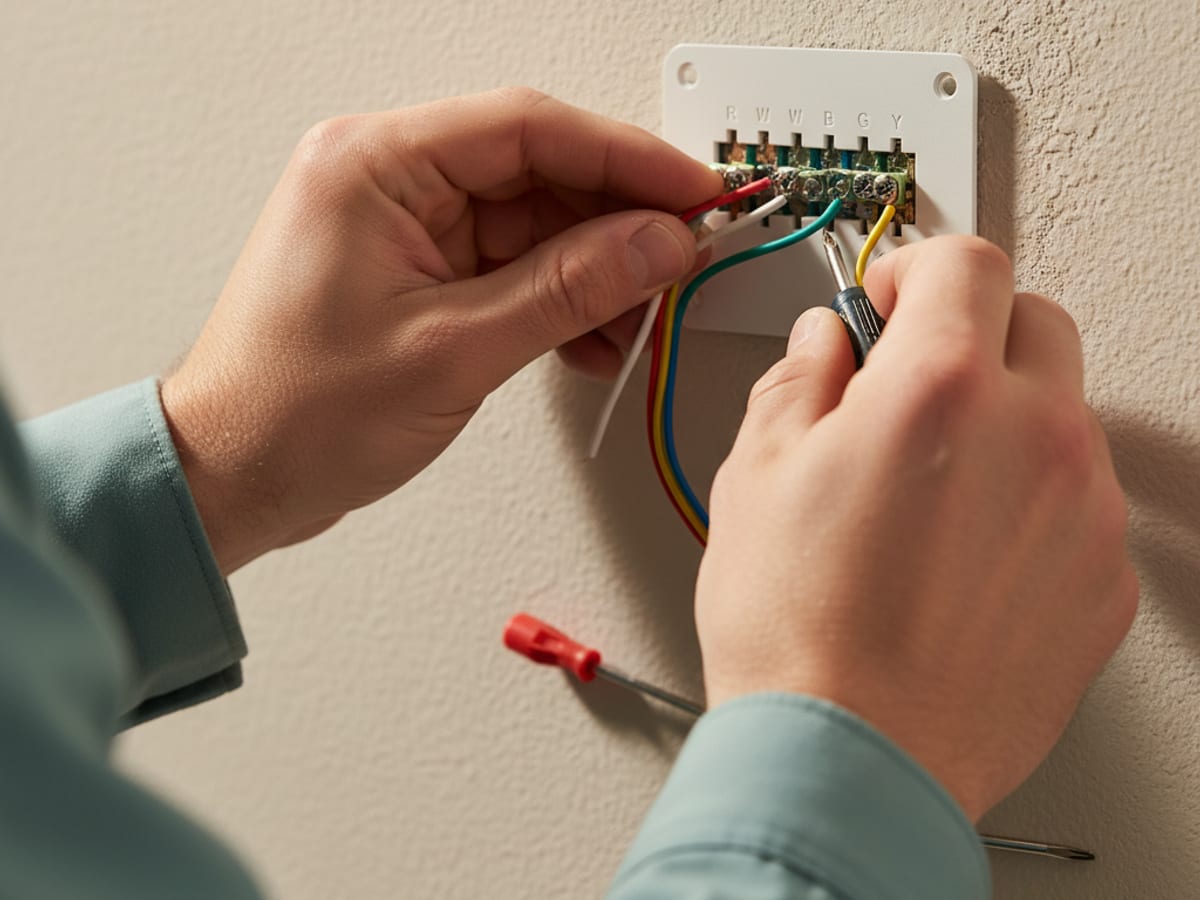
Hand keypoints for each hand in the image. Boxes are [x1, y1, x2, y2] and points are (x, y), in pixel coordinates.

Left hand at [161, 88, 719, 572]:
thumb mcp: (451, 350)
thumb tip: (654, 245)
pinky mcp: (417, 272)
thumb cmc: (292, 415)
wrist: (234, 478)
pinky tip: (591, 341)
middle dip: (616, 223)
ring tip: (633, 323)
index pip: (528, 128)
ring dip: (593, 274)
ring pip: (533, 225)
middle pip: (538, 172)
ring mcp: (403, 226)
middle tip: (678, 261)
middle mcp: (386, 180)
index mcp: (373, 164)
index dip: (625, 157)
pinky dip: (558, 302)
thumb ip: (566, 290)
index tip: (691, 191)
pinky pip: (511, 267)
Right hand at [695, 236, 1136, 820]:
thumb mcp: (754, 475)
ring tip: (928, 486)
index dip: (917, 265)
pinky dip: (1030, 499)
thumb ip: (799, 380)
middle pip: (1035, 319)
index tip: (892, 296)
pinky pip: (1079, 501)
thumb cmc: (795, 634)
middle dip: (973, 327)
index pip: (965, 261)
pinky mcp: (1103, 583)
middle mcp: (1032, 437)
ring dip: (1003, 416)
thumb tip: (825, 344)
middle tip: (912, 377)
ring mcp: (1083, 513)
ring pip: (1062, 412)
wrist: (850, 761)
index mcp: (939, 390)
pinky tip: (960, 553)